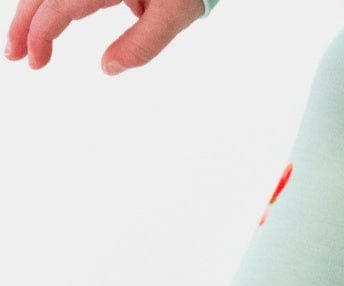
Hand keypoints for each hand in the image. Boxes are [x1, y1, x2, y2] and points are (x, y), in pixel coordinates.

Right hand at [5, 0, 203, 74]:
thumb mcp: (174, 15)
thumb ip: (142, 44)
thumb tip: (107, 68)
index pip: (59, 7)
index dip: (40, 34)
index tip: (34, 63)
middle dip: (24, 23)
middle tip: (13, 55)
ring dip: (33, 11)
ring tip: (25, 42)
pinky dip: (53, 3)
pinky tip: (46, 19)